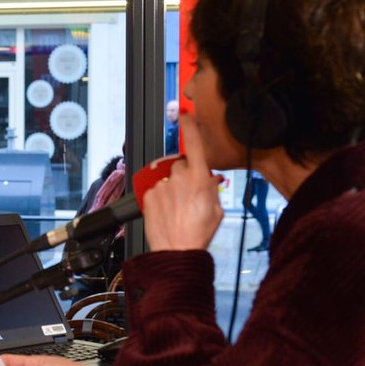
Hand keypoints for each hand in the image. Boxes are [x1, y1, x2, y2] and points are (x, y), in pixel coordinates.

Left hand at [141, 114, 223, 250]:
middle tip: (191, 195)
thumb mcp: (216, 209)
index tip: (186, 115)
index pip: (194, 144)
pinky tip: (168, 211)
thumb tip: (209, 179)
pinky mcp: (148, 194)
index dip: (190, 126)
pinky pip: (156, 189)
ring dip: (173, 187)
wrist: (176, 250)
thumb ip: (212, 189)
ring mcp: (162, 185)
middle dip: (186, 175)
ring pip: (168, 178)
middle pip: (182, 165)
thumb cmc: (197, 233)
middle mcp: (179, 178)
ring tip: (179, 208)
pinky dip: (161, 196)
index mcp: (199, 178)